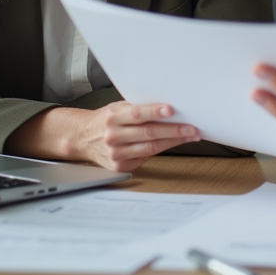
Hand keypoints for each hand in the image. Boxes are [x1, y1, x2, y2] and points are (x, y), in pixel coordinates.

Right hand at [7, 103, 200, 171]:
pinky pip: (146, 157)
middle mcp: (113, 136)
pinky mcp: (120, 166)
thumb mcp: (117, 108)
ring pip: (150, 148)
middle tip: (192, 128)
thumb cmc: (106, 120)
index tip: (172, 110)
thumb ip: (137, 108)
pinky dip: (162, 150)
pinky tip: (173, 144)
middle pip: (148, 133)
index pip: (137, 114)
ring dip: (173, 142)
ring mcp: (116, 153)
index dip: (155, 112)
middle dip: (174, 130)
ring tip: (190, 136)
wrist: (83, 138)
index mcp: (113, 117)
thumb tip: (168, 108)